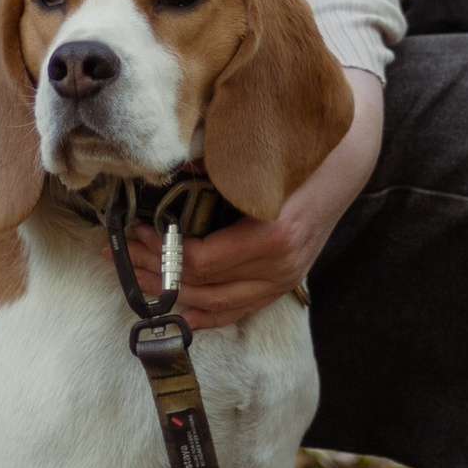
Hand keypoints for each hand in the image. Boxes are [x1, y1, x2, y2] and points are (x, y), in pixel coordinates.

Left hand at [130, 77, 382, 332]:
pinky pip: (237, 310)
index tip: (134, 229)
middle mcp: (279, 268)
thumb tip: (170, 169)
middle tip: (120, 252)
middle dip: (154, 272)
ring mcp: (282, 281)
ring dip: (170, 293)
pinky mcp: (282, 284)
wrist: (348, 161)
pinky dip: (203, 315)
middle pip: (201, 287)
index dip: (160, 252)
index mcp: (273, 235)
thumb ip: (219, 167)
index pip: (201, 262)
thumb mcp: (261, 155)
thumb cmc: (302, 152)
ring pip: (215, 305)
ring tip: (134, 275)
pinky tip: (175, 311)